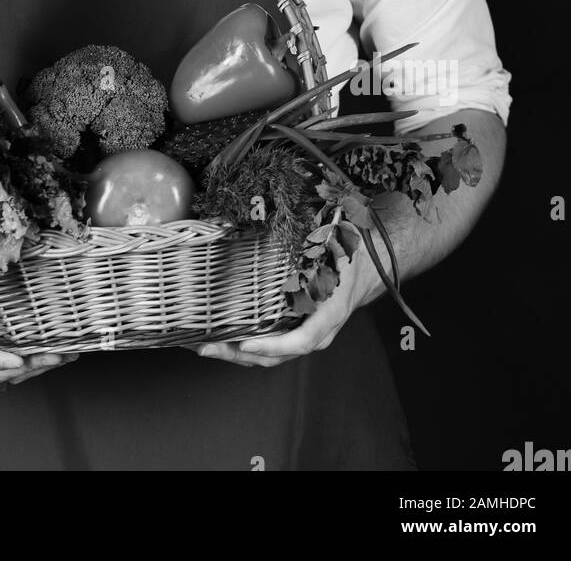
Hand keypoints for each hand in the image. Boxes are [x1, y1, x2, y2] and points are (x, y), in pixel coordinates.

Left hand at [186, 245, 375, 367]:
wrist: (368, 266)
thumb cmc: (348, 253)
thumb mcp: (336, 243)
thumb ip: (313, 236)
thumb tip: (275, 215)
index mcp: (329, 312)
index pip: (302, 340)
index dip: (273, 345)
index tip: (245, 343)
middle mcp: (317, 331)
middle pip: (277, 356)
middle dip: (238, 354)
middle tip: (206, 346)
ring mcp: (305, 334)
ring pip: (270, 355)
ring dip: (236, 353)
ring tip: (202, 344)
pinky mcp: (295, 330)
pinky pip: (270, 345)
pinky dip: (244, 344)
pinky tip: (220, 336)